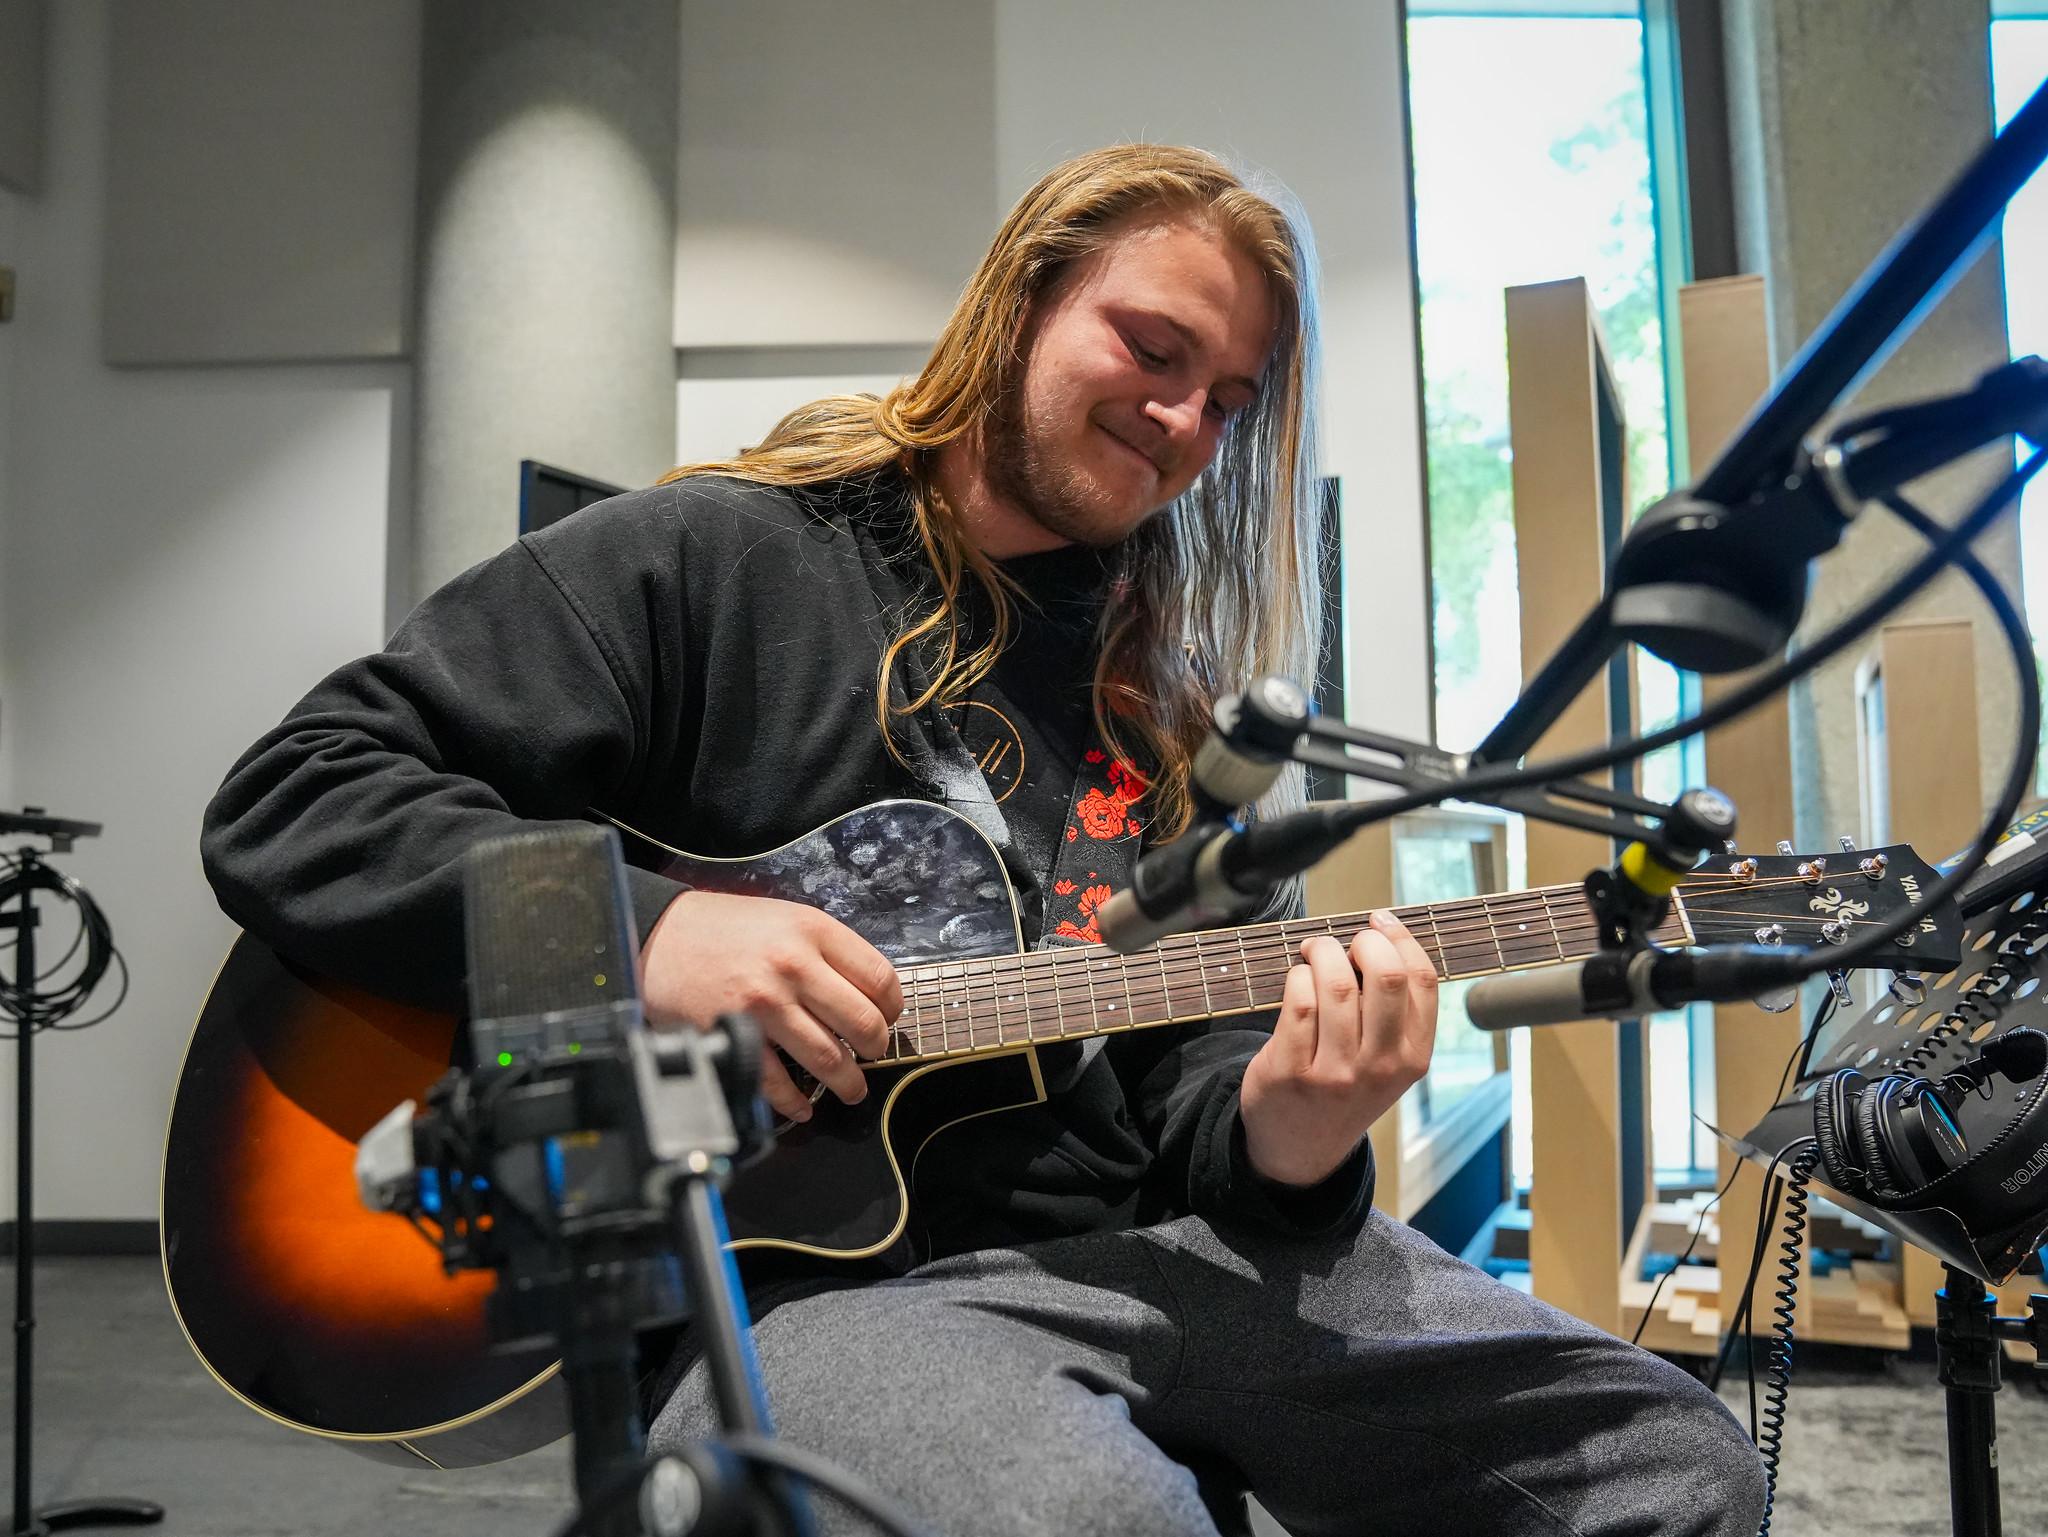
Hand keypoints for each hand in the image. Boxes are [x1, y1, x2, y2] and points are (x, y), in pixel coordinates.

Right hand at [640, 890, 902, 1123]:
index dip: (893, 1007)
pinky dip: (796, 1102)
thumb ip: (826, 950)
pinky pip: (777, 1084)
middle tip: (872, 1054)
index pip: (879, 978)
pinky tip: (802, 1106)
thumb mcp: (785, 917)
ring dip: (848, 1083)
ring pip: (829, 1059)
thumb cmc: (723, 927)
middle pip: (863, 1022)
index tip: (889, 1017)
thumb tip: (866, 993)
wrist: (659, 935)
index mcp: (812, 931)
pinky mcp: (734, 1035)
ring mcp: (764, 1004)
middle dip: (876, 1048)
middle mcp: (793, 966)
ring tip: (851, 1089)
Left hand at [1238, 910, 1438, 1186]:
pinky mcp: (1291, 1071)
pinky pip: (1298, 1002)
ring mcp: (1335, 1073)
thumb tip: (1384, 933)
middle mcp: (1380, 1067)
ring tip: (1313, 954)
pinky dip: (1297, 978)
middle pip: (1385, 976)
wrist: (1300, 1147)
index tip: (1380, 921)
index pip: (1422, 981)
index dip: (1401, 938)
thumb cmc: (1345, 1085)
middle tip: (1345, 942)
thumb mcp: (1388, 1062)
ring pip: (1337, 983)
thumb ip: (1395, 1011)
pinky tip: (1297, 981)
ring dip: (1322, 953)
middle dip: (1364, 941)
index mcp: (1413, 1059)